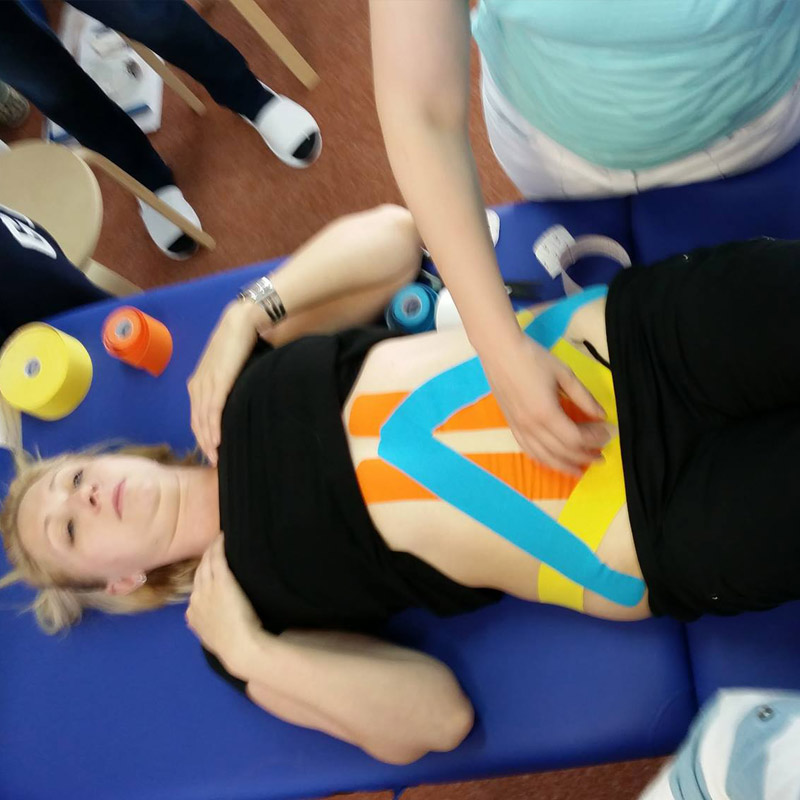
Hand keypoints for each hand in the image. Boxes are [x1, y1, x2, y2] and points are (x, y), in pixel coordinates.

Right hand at [186, 534, 261, 677]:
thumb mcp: (207, 636)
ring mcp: (208, 588)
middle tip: (212, 548)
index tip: (207, 567)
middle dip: (204, 559)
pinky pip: (217, 558)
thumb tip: (195, 618)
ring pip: (206, 563)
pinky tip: (223, 537)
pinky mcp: (222, 581)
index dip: (201, 575)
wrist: (239, 646)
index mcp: (193, 611)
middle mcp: (197, 597)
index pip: (195, 586)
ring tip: (218, 540)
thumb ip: (201, 624)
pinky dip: (218, 546)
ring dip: (211, 550)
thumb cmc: (229, 644)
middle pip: (199, 572)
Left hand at [188, 301, 269, 464]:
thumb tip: (238, 400)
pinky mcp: (217, 381)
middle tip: (213, 462)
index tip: (211, 451)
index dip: (203, 435)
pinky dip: (214, 427)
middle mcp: (198, 384)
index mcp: (199, 382)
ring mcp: (206, 383)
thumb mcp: (231, 368)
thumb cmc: (241, 343)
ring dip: (208, 441)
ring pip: (203, 419)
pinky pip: (212, 410)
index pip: (197, 415)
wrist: (243, 322)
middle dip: (204, 443)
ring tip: (216, 457)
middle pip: (197, 421)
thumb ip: (229, 384)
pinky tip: (217, 441)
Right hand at [482, 333, 611, 474]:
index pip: (576, 438)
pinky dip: (544, 459)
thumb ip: (584, 398)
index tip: (609, 433)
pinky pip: (529, 450)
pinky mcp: (512, 425)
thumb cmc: (533, 358)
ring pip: (544, 457)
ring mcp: (519, 428)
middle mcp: (532, 426)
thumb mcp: (564, 374)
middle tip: (602, 455)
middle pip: (562, 452)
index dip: (595, 439)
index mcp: (546, 413)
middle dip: (585, 455)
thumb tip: (601, 415)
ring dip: (564, 465)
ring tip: (580, 469)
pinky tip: (554, 460)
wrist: (499, 351)